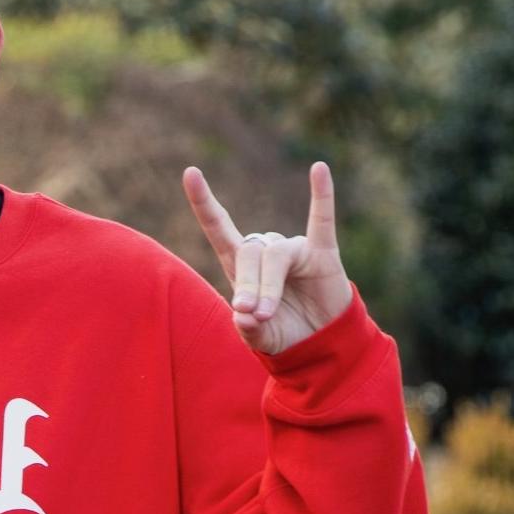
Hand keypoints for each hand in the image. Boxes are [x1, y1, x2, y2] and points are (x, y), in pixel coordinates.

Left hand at [182, 158, 352, 355]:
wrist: (320, 343)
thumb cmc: (284, 334)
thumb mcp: (260, 339)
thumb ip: (248, 331)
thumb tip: (243, 316)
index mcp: (242, 268)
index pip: (219, 229)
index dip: (204, 203)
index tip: (190, 173)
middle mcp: (266, 252)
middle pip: (248, 252)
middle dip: (247, 284)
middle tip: (250, 313)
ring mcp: (294, 250)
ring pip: (274, 255)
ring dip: (269, 287)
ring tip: (266, 314)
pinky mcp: (323, 253)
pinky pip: (322, 219)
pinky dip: (322, 195)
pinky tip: (319, 170)